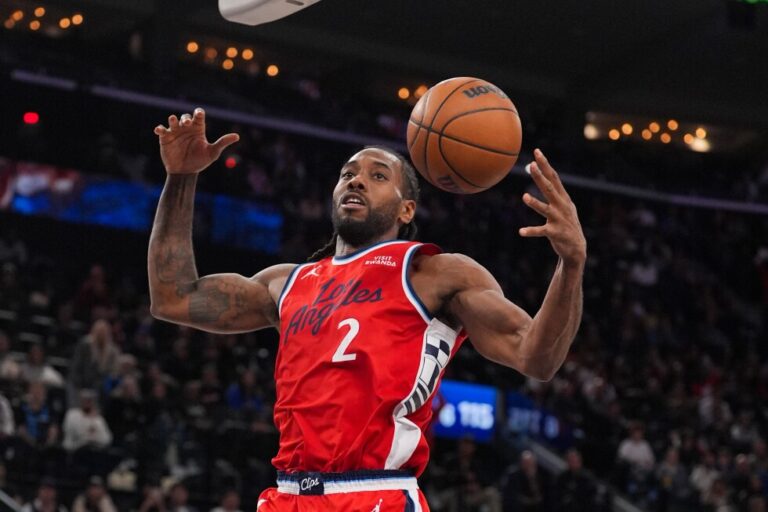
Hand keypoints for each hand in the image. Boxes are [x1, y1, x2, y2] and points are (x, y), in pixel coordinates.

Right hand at [154, 108, 238, 173]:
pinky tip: (159, 130)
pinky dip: (160, 128)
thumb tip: (237, 136)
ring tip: (173, 120)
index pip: (198, 116)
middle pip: (185, 117)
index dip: (198, 113)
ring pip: (173, 120)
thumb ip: (222, 143)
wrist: (186, 172)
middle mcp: (186, 128)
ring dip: (173, 119)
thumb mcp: (212, 153)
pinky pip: (161, 130)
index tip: (199, 114)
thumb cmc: (200, 161)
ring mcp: (175, 132)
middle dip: (185, 118)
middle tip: (186, 123)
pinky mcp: (165, 138)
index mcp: (198, 129)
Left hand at [520, 149, 586, 265]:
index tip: (537, 152)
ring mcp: (559, 219)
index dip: (545, 164)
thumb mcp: (563, 205)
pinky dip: (531, 231)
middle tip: (531, 165)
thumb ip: (554, 192)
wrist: (576, 248)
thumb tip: (543, 176)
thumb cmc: (566, 223)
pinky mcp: (555, 233)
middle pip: (549, 188)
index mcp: (563, 198)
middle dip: (540, 177)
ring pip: (545, 209)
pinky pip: (541, 231)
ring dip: (535, 203)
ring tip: (524, 196)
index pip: (554, 177)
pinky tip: (521, 231)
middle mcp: (562, 206)